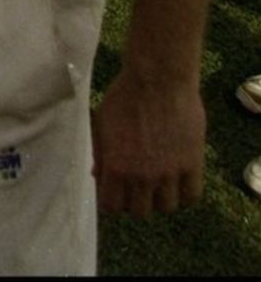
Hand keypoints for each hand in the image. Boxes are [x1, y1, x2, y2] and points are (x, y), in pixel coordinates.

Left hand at [92, 70, 204, 215]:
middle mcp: (142, 176)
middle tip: (135, 185)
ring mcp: (169, 173)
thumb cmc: (124, 95)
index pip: (111, 206)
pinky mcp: (192, 165)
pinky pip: (191, 196)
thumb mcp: (102, 123)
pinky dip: (184, 193)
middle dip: (134, 200)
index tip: (112, 192)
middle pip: (139, 212)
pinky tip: (178, 179)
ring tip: (157, 182)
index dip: (110, 200)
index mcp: (116, 166)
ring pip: (166, 208)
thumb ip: (100, 152)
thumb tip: (98, 174)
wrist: (157, 78)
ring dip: (160, 198)